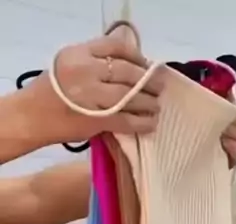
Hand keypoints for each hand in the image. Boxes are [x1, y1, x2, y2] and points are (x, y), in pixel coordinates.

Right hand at [25, 33, 162, 146]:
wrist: (33, 116)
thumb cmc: (51, 92)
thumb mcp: (69, 63)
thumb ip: (94, 60)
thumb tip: (128, 65)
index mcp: (80, 53)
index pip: (117, 47)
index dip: (137, 55)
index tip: (147, 64)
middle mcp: (87, 70)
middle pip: (128, 72)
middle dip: (148, 80)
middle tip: (160, 87)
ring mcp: (93, 95)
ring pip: (131, 96)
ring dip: (149, 102)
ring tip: (156, 105)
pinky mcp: (98, 120)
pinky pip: (127, 120)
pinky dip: (142, 122)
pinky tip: (151, 123)